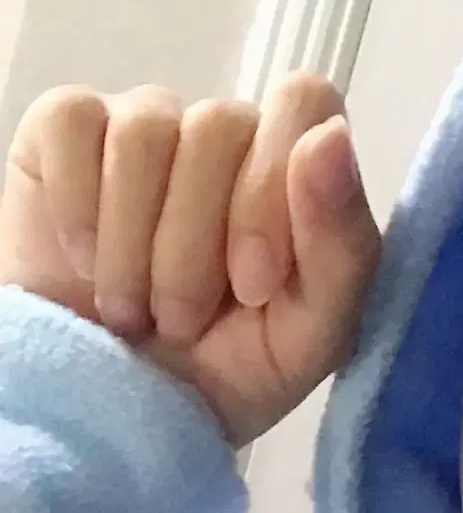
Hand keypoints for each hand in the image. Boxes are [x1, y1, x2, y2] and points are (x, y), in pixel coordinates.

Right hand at [0, 74, 382, 446]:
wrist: (122, 410)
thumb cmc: (229, 371)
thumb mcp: (310, 338)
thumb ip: (343, 245)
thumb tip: (330, 139)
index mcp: (298, 169)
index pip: (304, 101)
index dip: (274, 189)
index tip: (254, 284)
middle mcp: (226, 134)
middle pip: (219, 125)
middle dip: (196, 248)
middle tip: (184, 322)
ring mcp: (146, 123)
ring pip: (145, 132)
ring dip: (135, 245)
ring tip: (134, 311)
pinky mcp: (68, 129)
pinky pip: (75, 124)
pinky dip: (80, 212)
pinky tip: (86, 264)